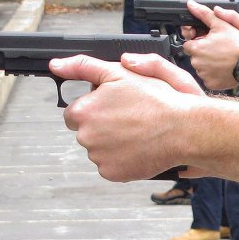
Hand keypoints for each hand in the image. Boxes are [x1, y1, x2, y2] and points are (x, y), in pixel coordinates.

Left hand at [51, 54, 205, 180]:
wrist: (182, 130)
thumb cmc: (155, 100)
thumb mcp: (118, 72)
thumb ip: (83, 66)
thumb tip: (56, 66)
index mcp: (83, 112)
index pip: (73, 113)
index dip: (93, 109)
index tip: (112, 107)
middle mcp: (85, 137)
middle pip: (86, 132)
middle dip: (102, 126)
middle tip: (128, 118)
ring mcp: (98, 158)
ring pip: (98, 150)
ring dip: (112, 143)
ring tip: (136, 133)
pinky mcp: (112, 174)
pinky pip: (110, 166)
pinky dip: (121, 159)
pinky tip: (138, 147)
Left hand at [182, 1, 238, 89]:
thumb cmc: (237, 44)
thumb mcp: (221, 24)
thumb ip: (204, 14)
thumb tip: (191, 5)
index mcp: (196, 48)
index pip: (188, 44)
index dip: (197, 41)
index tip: (207, 41)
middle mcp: (197, 63)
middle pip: (194, 56)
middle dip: (202, 52)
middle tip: (217, 49)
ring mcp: (204, 75)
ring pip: (201, 68)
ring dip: (208, 63)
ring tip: (222, 58)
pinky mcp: (211, 84)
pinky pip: (208, 79)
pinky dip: (214, 74)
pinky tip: (223, 68)